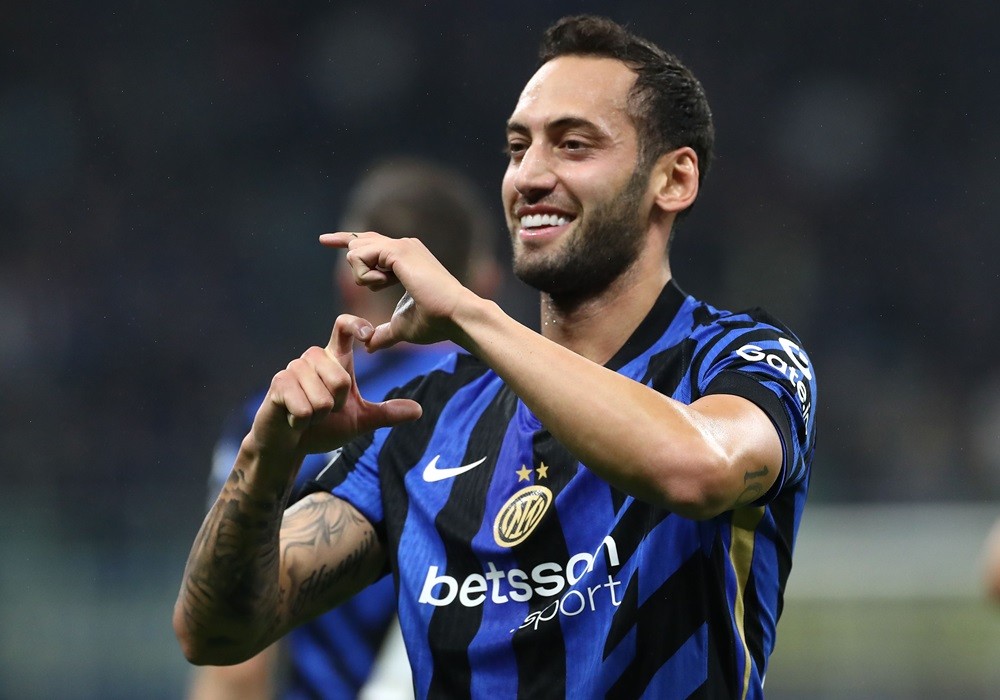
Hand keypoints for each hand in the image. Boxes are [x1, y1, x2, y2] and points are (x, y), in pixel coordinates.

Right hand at [248, 314, 421, 457]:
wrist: (289, 445)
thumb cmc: (322, 428)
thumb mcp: (360, 421)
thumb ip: (386, 413)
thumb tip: (419, 410)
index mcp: (334, 359)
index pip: (343, 328)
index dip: (356, 325)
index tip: (368, 335)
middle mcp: (314, 358)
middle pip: (341, 379)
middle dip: (337, 405)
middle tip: (325, 410)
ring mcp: (293, 369)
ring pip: (322, 398)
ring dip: (319, 416)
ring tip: (309, 414)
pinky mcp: (278, 385)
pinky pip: (303, 408)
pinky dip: (303, 422)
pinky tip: (295, 420)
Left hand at [319, 231, 477, 349]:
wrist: (456, 318)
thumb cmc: (436, 323)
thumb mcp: (403, 328)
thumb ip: (384, 334)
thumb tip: (369, 346)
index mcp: (405, 259)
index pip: (370, 244)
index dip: (346, 241)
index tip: (324, 240)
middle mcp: (403, 247)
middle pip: (359, 241)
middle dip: (347, 252)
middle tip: (337, 250)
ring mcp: (401, 246)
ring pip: (356, 250)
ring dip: (362, 276)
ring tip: (385, 288)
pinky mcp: (398, 251)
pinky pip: (360, 256)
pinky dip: (366, 276)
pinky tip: (385, 284)